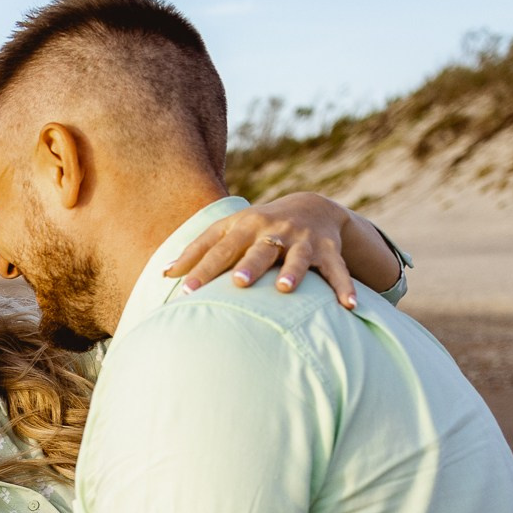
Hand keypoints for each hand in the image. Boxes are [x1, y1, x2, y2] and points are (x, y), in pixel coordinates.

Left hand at [165, 192, 359, 308]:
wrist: (312, 206)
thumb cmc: (257, 227)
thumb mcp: (228, 231)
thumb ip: (198, 251)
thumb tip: (165, 274)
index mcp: (245, 228)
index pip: (221, 250)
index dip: (203, 269)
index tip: (187, 290)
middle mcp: (274, 232)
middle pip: (260, 249)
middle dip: (250, 264)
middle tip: (239, 282)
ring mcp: (303, 241)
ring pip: (299, 257)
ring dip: (294, 272)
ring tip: (286, 289)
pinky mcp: (328, 251)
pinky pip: (337, 271)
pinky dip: (344, 287)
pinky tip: (348, 306)